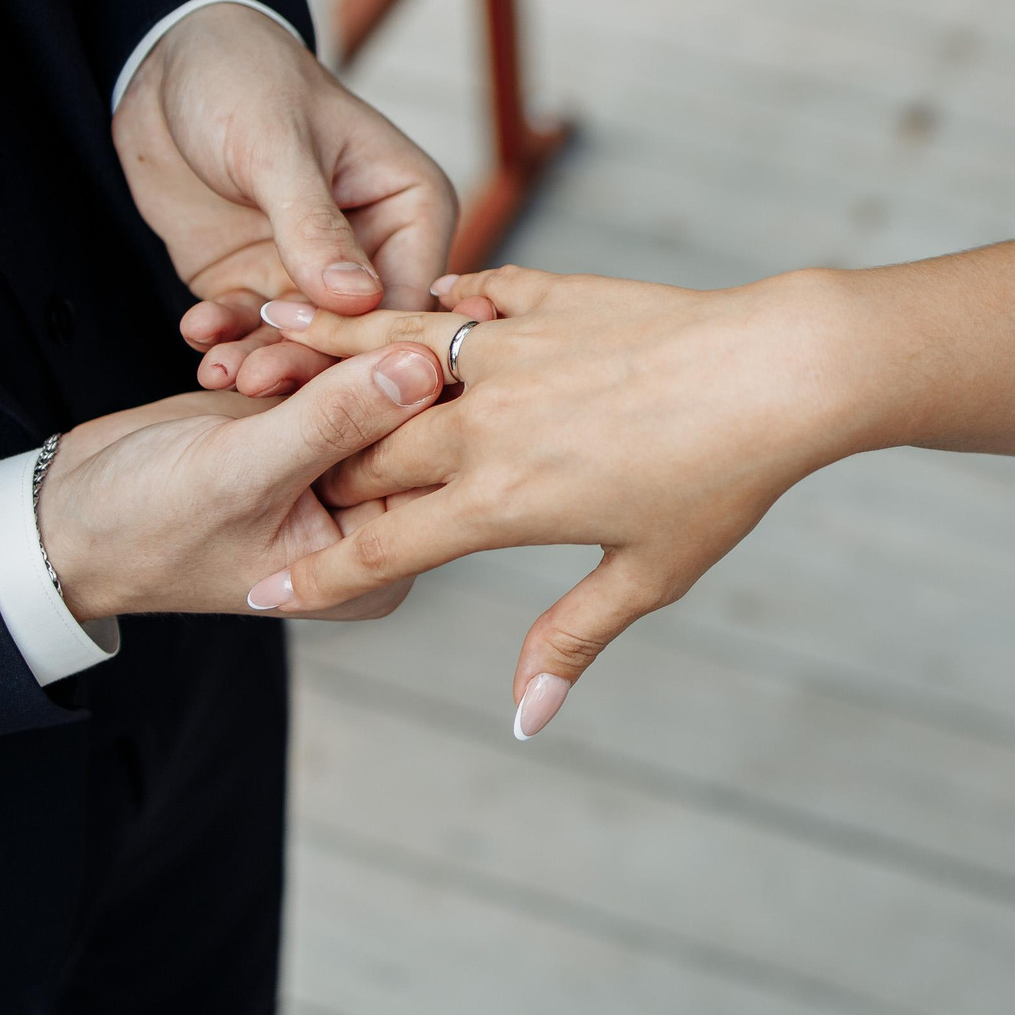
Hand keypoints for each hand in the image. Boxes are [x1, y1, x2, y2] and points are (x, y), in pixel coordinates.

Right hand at [38, 340, 448, 621]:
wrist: (66, 514)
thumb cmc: (143, 525)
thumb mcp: (241, 474)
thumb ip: (331, 422)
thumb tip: (420, 368)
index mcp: (372, 555)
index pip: (432, 463)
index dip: (429, 391)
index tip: (425, 333)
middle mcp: (366, 512)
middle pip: (403, 413)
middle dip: (355, 362)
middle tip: (312, 334)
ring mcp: (333, 462)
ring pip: (358, 375)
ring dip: (302, 351)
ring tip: (238, 373)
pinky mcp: (300, 418)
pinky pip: (314, 361)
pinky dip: (275, 341)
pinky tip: (223, 339)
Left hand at [111, 1, 455, 395]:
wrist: (166, 61)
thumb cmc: (243, 76)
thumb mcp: (278, 147)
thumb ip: (314, 226)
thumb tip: (357, 300)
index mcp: (410, 206)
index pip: (409, 293)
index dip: (373, 338)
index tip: (336, 375)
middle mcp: (374, 248)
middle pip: (355, 329)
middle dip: (308, 359)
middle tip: (260, 381)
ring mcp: (313, 271)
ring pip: (301, 339)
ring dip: (261, 359)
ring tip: (221, 373)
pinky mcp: (257, 281)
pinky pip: (248, 327)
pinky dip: (224, 339)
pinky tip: (198, 338)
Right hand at [244, 242, 1014, 736]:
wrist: (780, 369)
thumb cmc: (725, 481)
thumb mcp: (650, 573)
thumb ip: (571, 640)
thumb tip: (523, 718)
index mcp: (502, 501)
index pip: (381, 547)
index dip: (315, 576)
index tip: (259, 596)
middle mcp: (487, 424)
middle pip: (362, 447)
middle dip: (298, 458)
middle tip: (234, 453)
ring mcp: (511, 352)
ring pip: (389, 354)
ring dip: (319, 352)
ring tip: (255, 339)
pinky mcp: (546, 298)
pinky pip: (466, 297)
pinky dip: (421, 301)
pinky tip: (391, 298)